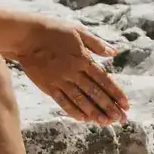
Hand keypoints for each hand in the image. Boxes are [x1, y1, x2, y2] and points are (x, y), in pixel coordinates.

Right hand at [0, 7, 128, 125]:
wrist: (28, 36)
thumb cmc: (55, 31)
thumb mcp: (79, 31)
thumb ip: (97, 43)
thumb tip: (114, 52)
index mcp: (84, 58)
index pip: (104, 79)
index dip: (116, 93)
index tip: (126, 105)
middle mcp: (74, 72)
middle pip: (95, 93)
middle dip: (110, 107)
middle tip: (121, 119)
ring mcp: (61, 80)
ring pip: (81, 100)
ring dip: (95, 112)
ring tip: (106, 122)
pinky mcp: (48, 86)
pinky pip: (63, 102)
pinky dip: (74, 111)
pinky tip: (83, 118)